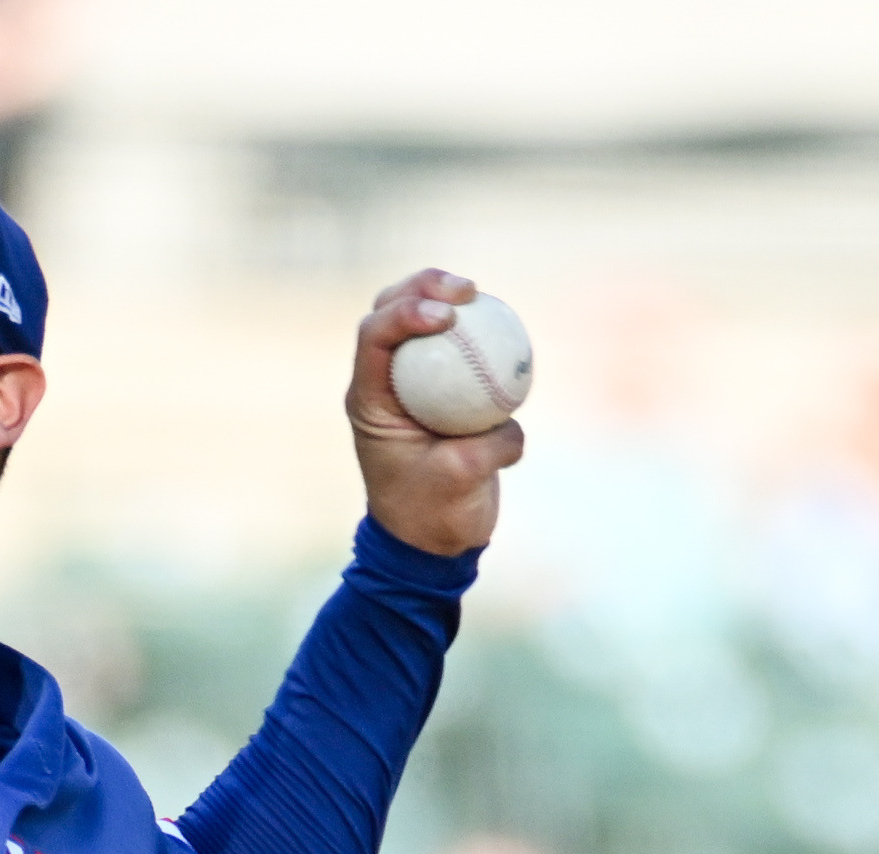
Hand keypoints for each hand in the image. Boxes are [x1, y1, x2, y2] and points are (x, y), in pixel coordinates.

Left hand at [347, 269, 523, 559]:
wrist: (434, 541)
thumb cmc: (433, 516)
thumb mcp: (458, 483)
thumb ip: (483, 449)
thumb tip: (506, 424)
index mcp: (372, 401)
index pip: (375, 338)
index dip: (405, 314)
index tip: (446, 318)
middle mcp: (389, 385)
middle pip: (392, 311)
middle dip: (423, 285)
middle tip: (465, 289)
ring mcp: (418, 386)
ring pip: (425, 323)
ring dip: (449, 297)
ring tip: (477, 293)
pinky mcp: (449, 393)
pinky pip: (465, 349)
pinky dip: (482, 334)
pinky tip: (505, 330)